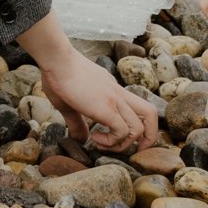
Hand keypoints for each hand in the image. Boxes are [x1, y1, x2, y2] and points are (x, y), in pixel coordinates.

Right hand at [39, 42, 158, 152]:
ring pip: (140, 127)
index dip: (131, 127)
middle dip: (147, 138)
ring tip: (102, 143)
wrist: (56, 59)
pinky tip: (94, 137)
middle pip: (150, 114)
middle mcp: (118, 93)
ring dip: (123, 144)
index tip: (112, 138)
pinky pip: (122, 131)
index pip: (136, 108)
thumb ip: (77, 121)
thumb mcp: (70, 102)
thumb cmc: (58, 75)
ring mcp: (114, 99)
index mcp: (112, 90)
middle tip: (129, 148)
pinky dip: (112, 141)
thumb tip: (82, 139)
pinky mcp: (107, 107)